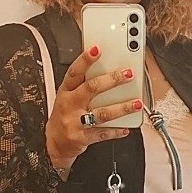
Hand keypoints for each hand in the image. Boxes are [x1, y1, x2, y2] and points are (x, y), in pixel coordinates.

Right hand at [45, 45, 142, 167]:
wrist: (55, 142)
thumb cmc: (65, 115)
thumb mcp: (67, 96)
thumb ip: (83, 83)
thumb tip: (105, 68)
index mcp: (66, 91)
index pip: (74, 72)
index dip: (85, 60)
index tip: (97, 50)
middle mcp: (70, 105)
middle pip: (91, 89)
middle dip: (112, 80)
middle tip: (128, 74)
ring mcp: (76, 122)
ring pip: (102, 113)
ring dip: (122, 108)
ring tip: (136, 103)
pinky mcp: (83, 137)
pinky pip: (103, 133)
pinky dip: (116, 131)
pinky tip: (127, 127)